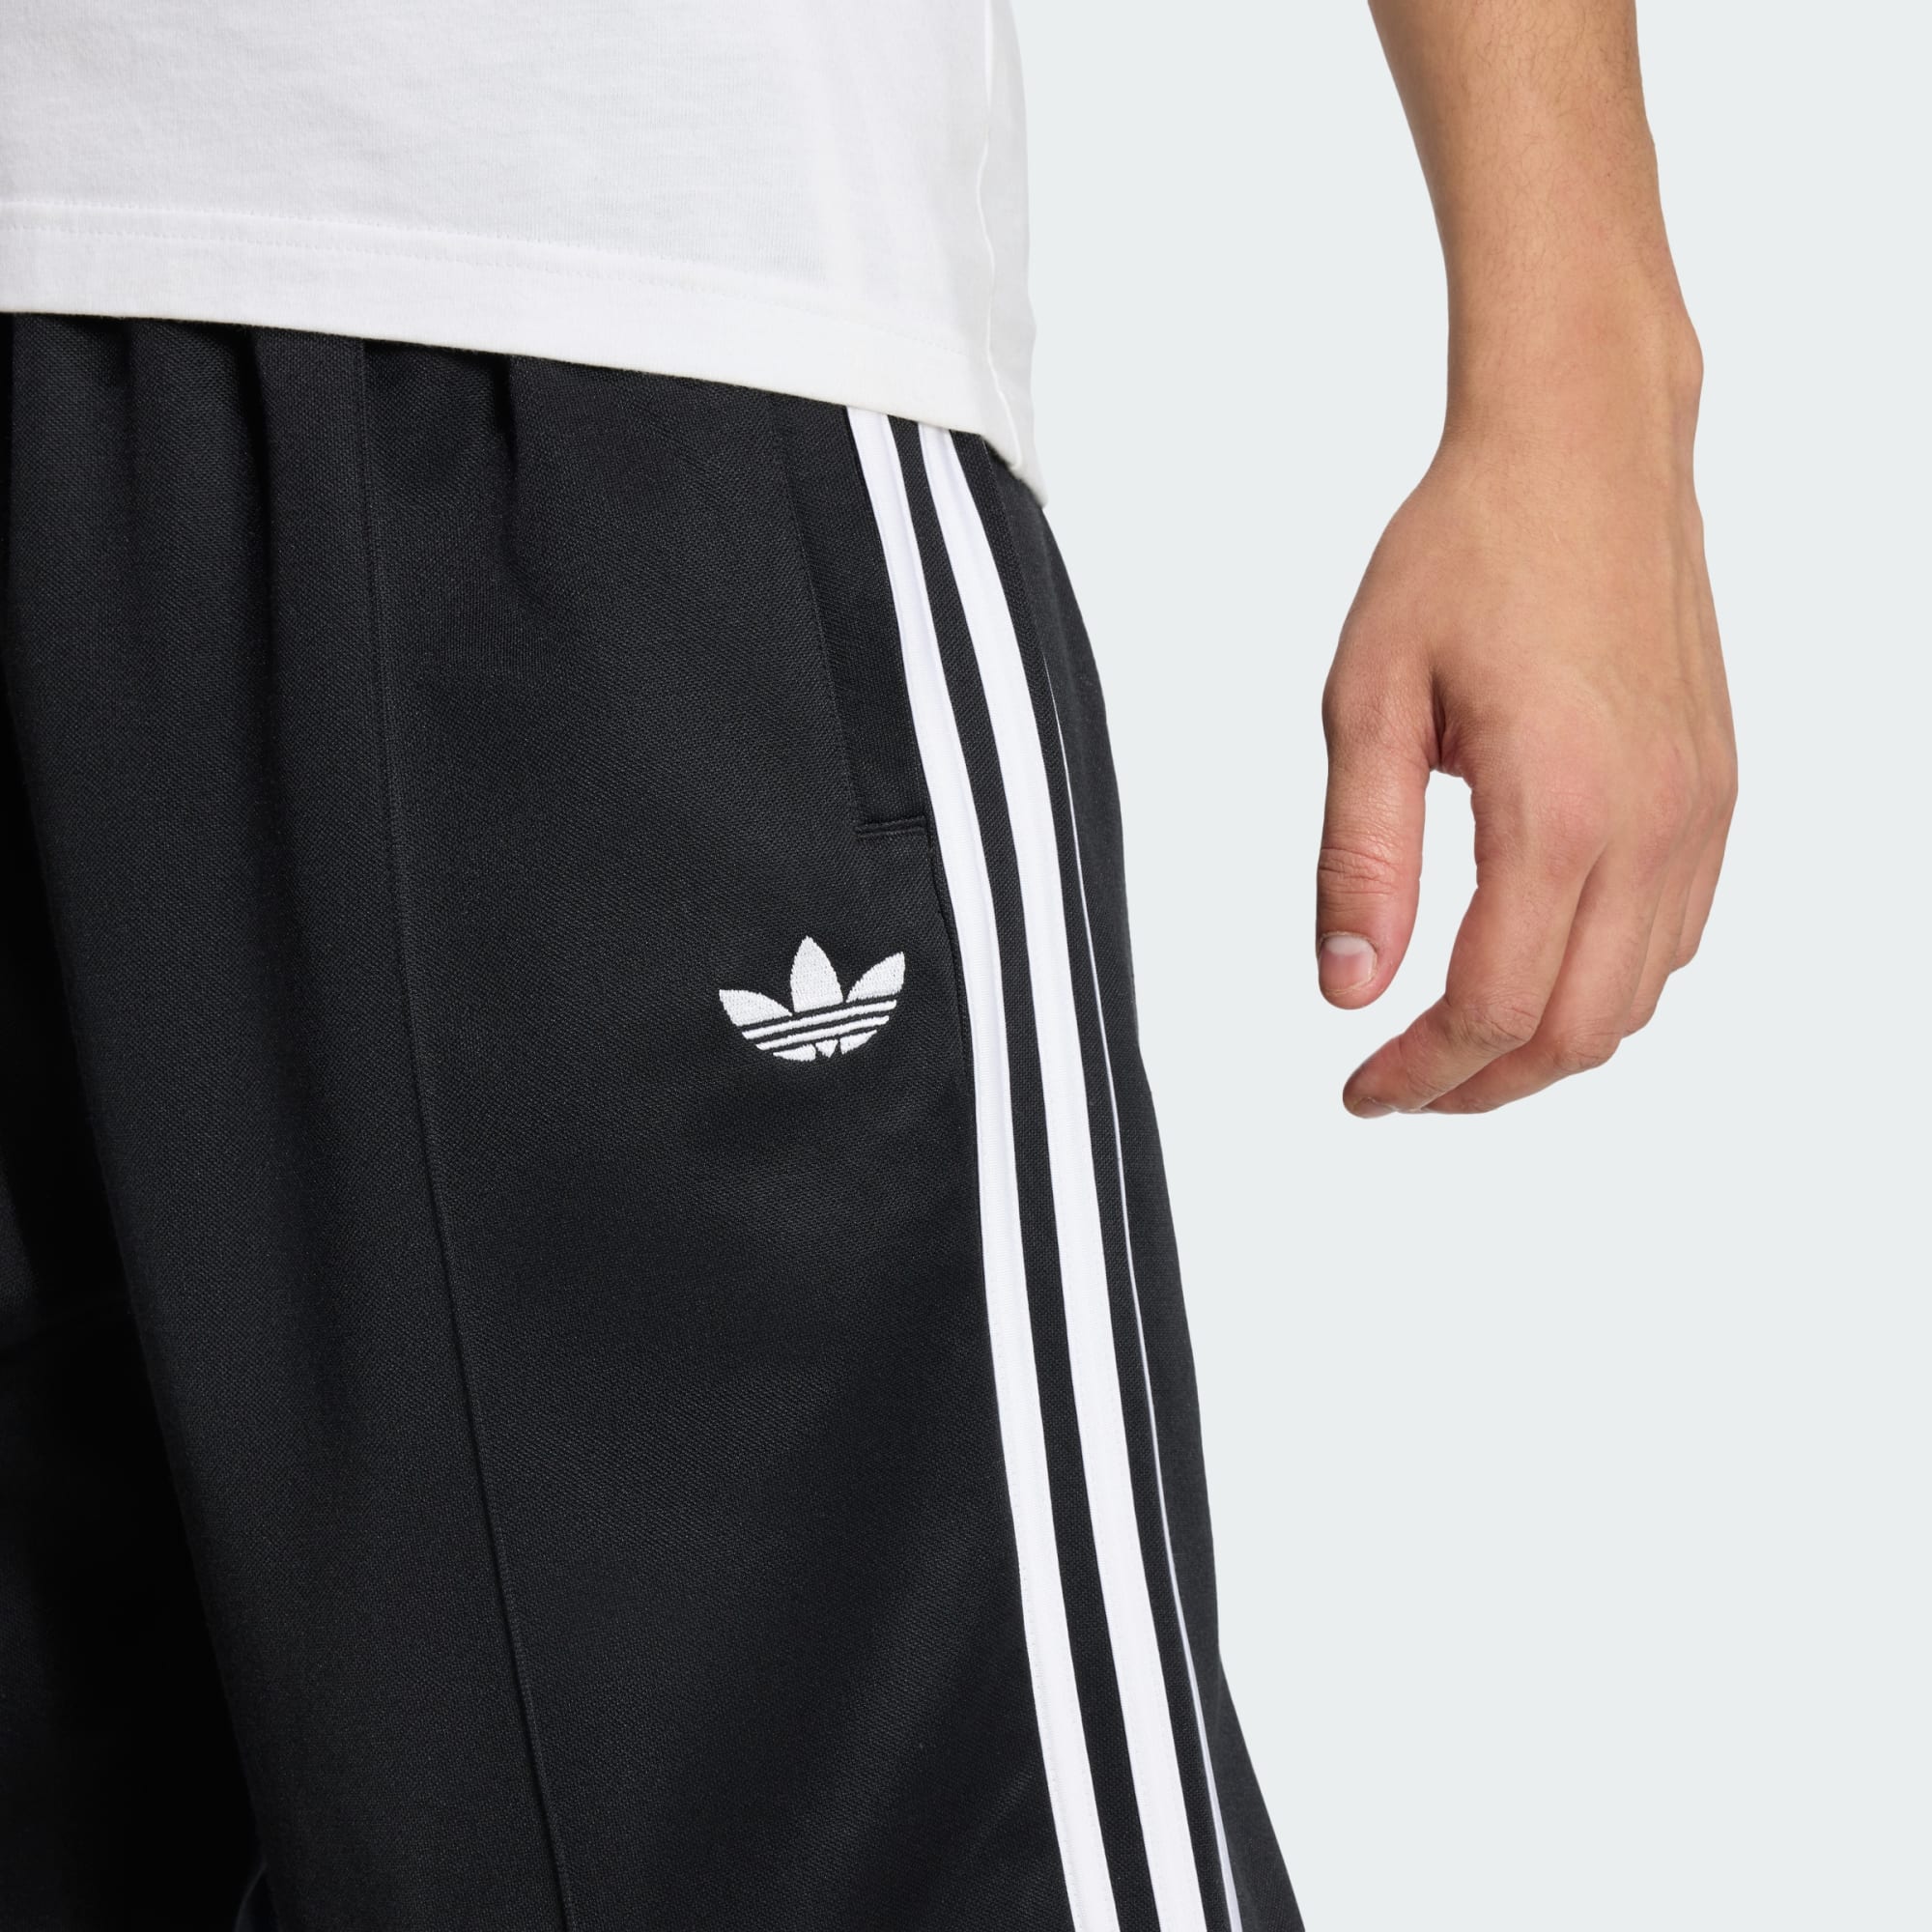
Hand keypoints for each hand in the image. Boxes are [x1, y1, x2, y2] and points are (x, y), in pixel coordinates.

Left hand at [1314, 339, 1735, 1114]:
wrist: (1583, 450)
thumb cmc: (1472, 550)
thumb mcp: (1369, 702)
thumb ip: (1359, 859)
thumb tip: (1346, 985)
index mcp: (1560, 807)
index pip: (1492, 1008)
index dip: (1420, 1073)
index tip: (1362, 1089)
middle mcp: (1653, 823)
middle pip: (1575, 1032)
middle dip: (1480, 1085)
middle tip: (1399, 1086)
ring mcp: (1700, 811)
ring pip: (1636, 1001)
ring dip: (1544, 1045)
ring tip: (1455, 1044)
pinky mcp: (1716, 791)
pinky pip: (1674, 938)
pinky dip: (1602, 986)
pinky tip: (1535, 967)